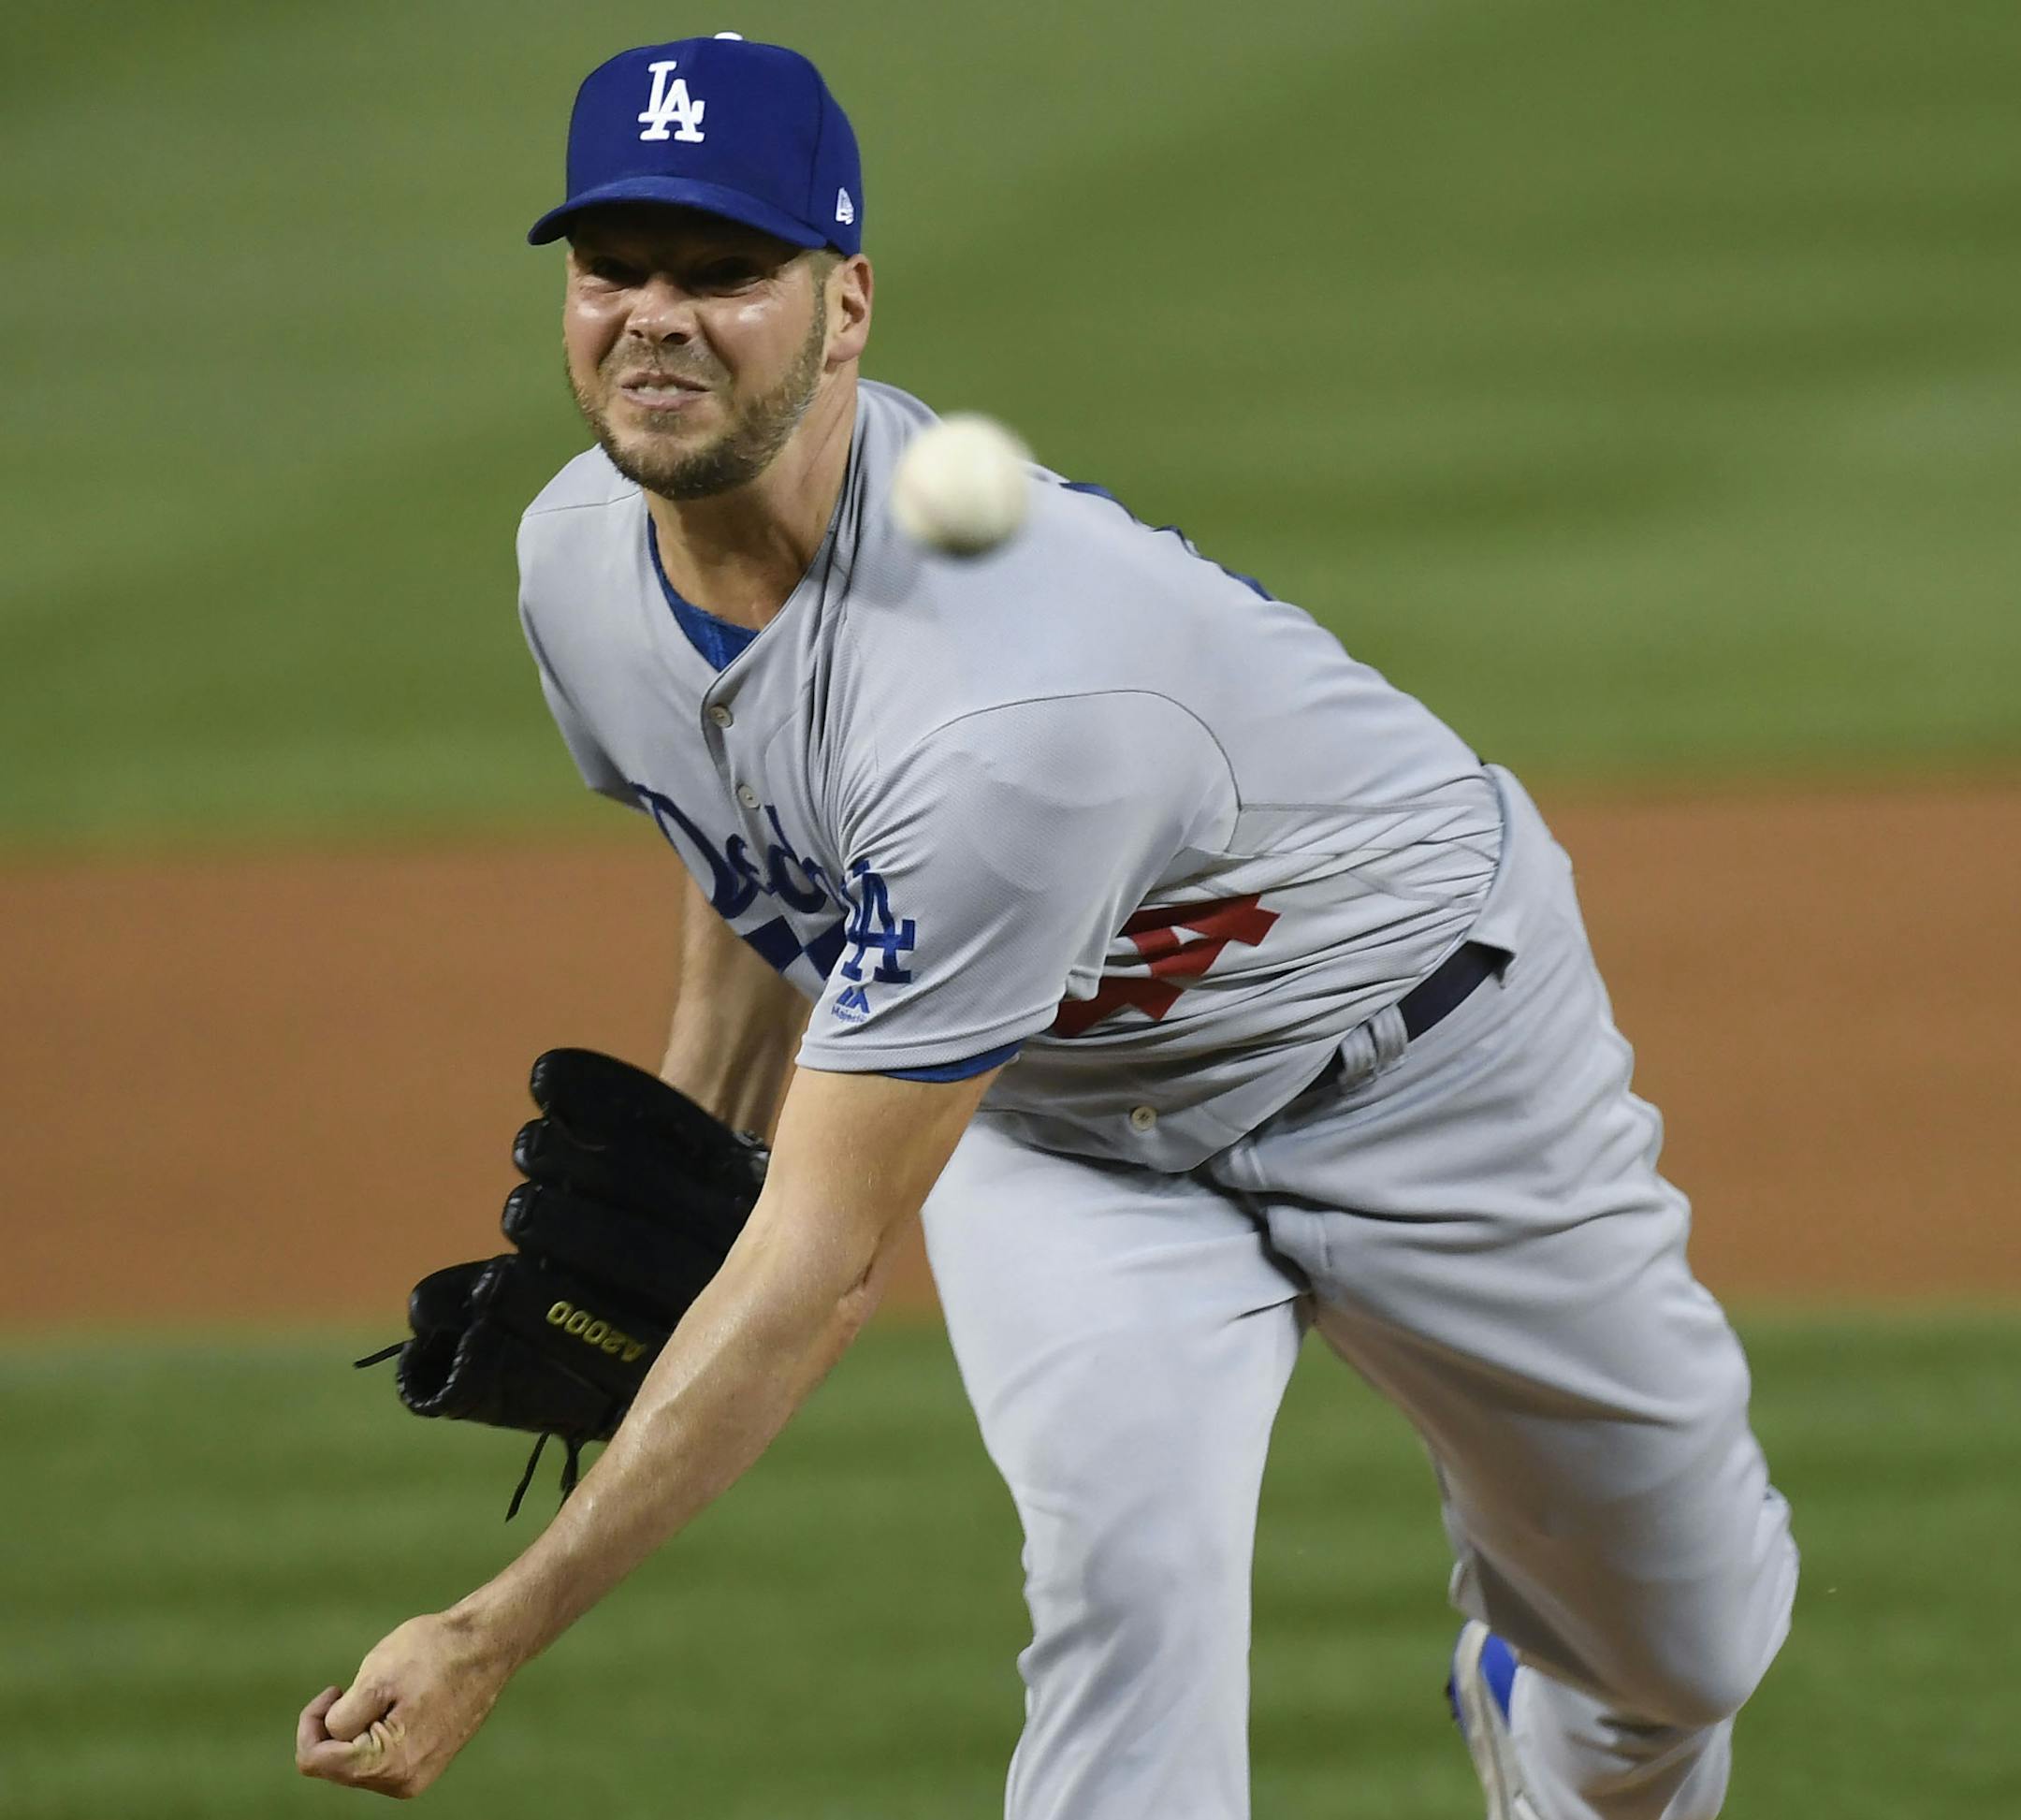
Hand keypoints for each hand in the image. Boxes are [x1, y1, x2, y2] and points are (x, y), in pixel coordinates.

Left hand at [296, 1610, 514, 1797]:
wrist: (488, 1645)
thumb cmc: (435, 1653)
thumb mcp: (376, 1676)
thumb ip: (341, 1718)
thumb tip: (328, 1740)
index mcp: (388, 1763)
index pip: (315, 1759)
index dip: (312, 1722)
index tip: (335, 1690)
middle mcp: (402, 1781)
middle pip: (335, 1764)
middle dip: (339, 1725)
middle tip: (364, 1687)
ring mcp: (415, 1776)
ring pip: (356, 1761)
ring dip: (359, 1727)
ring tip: (390, 1693)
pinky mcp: (425, 1765)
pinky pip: (380, 1758)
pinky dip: (377, 1731)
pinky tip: (402, 1703)